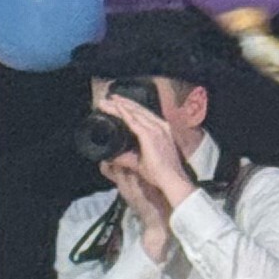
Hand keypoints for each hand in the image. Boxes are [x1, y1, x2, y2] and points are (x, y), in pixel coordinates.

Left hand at [102, 91, 193, 212]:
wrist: (171, 180)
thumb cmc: (160, 173)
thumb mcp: (140, 162)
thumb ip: (125, 157)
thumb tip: (110, 156)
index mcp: (162, 131)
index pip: (143, 115)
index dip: (130, 108)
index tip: (117, 103)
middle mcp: (160, 127)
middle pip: (138, 110)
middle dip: (122, 103)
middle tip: (108, 98)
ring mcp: (157, 130)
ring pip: (134, 113)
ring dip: (120, 105)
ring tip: (107, 101)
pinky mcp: (150, 135)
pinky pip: (134, 121)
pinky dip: (124, 113)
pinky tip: (116, 107)